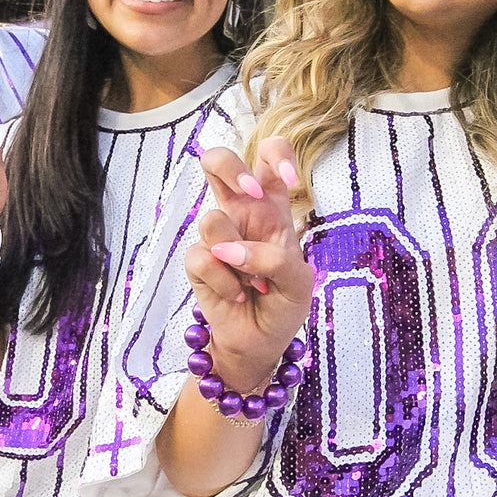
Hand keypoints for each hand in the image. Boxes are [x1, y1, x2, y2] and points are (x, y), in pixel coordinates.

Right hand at [183, 137, 312, 390]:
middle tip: (250, 194)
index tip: (289, 180)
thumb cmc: (284, 302)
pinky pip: (203, 259)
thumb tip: (229, 250)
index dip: (276, 155)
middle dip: (230, 168)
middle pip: (217, 159)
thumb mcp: (299, 281)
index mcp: (272, 204)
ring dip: (237, 257)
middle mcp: (241, 212)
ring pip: (212, 220)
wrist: (262, 341)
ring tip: (251, 281)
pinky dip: (226, 282)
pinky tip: (237, 294)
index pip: (269, 154)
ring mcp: (217, 235)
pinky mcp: (198, 260)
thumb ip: (274, 259)